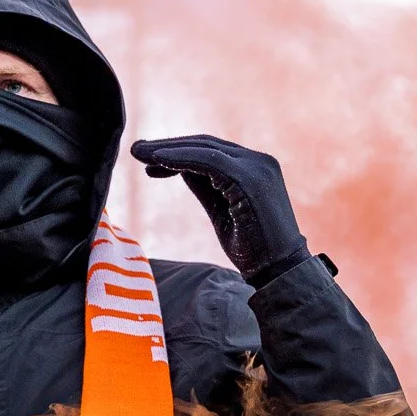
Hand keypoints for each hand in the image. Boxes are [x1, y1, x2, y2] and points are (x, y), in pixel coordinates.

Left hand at [130, 135, 306, 283]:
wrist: (279, 271)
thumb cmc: (252, 249)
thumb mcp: (221, 211)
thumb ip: (204, 187)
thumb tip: (179, 169)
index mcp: (254, 168)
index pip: (211, 150)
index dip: (178, 153)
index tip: (149, 161)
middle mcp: (258, 161)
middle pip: (205, 144)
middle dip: (168, 147)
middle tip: (137, 150)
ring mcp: (256, 167)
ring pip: (204, 148)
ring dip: (168, 150)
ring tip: (139, 154)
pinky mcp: (250, 178)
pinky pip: (207, 161)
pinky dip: (180, 159)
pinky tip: (157, 163)